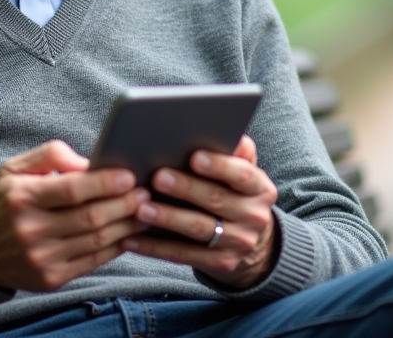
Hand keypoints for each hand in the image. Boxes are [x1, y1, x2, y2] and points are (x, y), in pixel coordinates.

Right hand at [0, 140, 149, 291]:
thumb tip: (88, 161)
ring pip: (97, 240)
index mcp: (22, 198)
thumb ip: (51, 155)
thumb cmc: (8, 202)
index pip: (72, 190)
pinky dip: (117, 246)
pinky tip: (129, 233)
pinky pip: (94, 261)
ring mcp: (42, 258)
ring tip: (144, 211)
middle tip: (145, 193)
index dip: (105, 183)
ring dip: (127, 225)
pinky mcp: (52, 278)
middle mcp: (30, 231)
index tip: (129, 176)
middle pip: (90, 217)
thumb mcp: (16, 168)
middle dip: (124, 204)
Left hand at [121, 135, 278, 288]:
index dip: (219, 166)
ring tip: (140, 208)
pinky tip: (132, 238)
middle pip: (216, 200)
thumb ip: (233, 152)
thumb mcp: (241, 172)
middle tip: (157, 177)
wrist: (248, 240)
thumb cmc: (233, 192)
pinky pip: (184, 255)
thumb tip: (223, 130)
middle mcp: (255, 216)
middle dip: (185, 188)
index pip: (242, 174)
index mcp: (260, 188)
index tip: (194, 156)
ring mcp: (239, 243)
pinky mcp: (221, 264)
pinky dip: (156, 247)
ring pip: (199, 229)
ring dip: (168, 218)